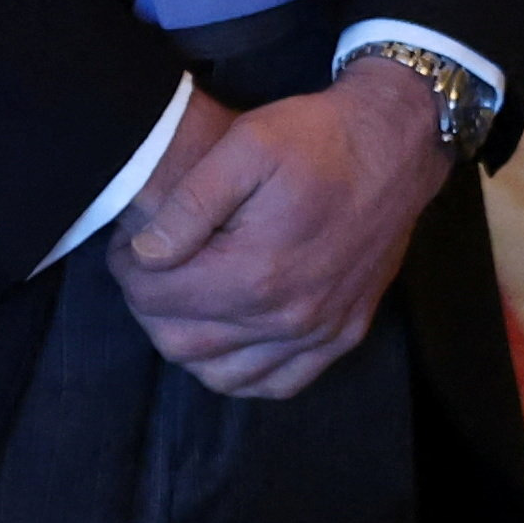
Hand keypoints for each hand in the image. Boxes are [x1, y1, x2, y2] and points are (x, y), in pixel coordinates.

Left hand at [110, 53, 447, 398]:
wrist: (395, 145)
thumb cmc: (317, 138)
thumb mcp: (245, 146)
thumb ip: (189, 203)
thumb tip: (146, 254)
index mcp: (257, 271)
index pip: (158, 299)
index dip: (128, 274)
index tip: (129, 248)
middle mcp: (289, 317)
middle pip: (183, 344)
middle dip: (148, 310)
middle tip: (147, 272)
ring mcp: (320, 332)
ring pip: (224, 376)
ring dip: (189, 345)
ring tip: (183, 300)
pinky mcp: (343, 334)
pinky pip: (279, 384)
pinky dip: (243, 373)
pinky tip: (230, 337)